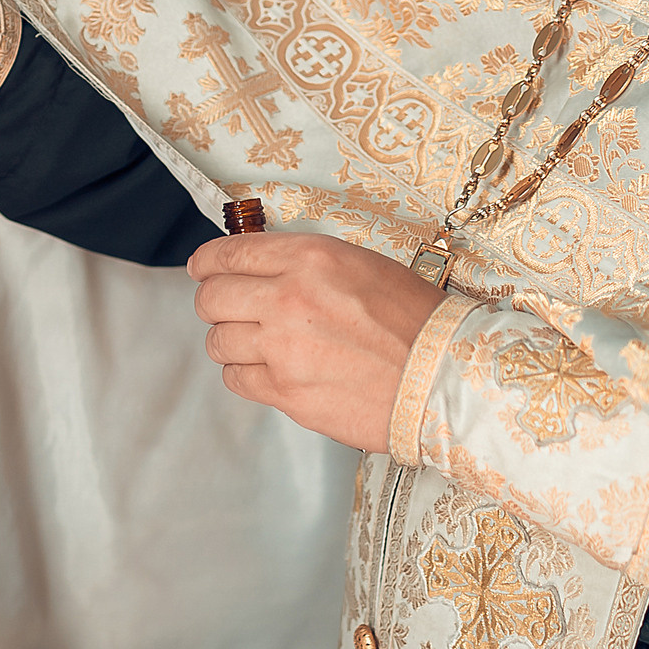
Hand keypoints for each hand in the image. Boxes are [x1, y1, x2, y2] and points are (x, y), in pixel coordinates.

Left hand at [190, 232, 445, 454]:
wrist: (447, 377)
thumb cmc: (414, 320)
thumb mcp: (360, 265)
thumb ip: (303, 264)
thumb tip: (258, 267)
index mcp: (309, 258)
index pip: (228, 255)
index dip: (207, 263)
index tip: (202, 269)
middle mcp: (288, 299)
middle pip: (211, 299)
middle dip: (214, 302)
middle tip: (229, 308)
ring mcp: (283, 350)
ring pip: (218, 342)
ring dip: (232, 340)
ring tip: (259, 342)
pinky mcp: (287, 393)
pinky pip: (237, 379)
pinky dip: (245, 373)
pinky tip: (269, 369)